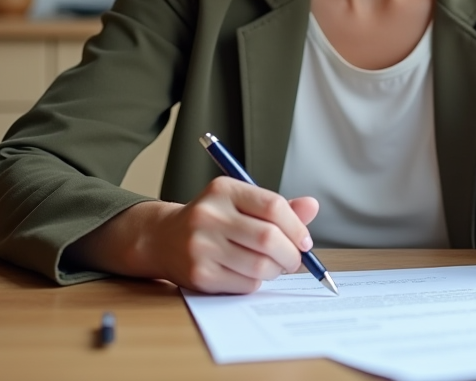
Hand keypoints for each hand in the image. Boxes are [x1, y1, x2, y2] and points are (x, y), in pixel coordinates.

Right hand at [156, 178, 319, 293]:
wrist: (163, 239)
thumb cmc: (212, 220)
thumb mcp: (240, 203)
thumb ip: (276, 207)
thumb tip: (312, 206)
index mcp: (223, 190)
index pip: (273, 206)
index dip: (296, 226)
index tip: (304, 240)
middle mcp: (209, 215)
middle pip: (269, 238)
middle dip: (291, 254)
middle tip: (294, 259)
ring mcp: (202, 246)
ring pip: (260, 266)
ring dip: (276, 270)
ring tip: (274, 266)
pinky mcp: (199, 274)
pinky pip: (245, 284)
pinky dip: (257, 282)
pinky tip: (250, 274)